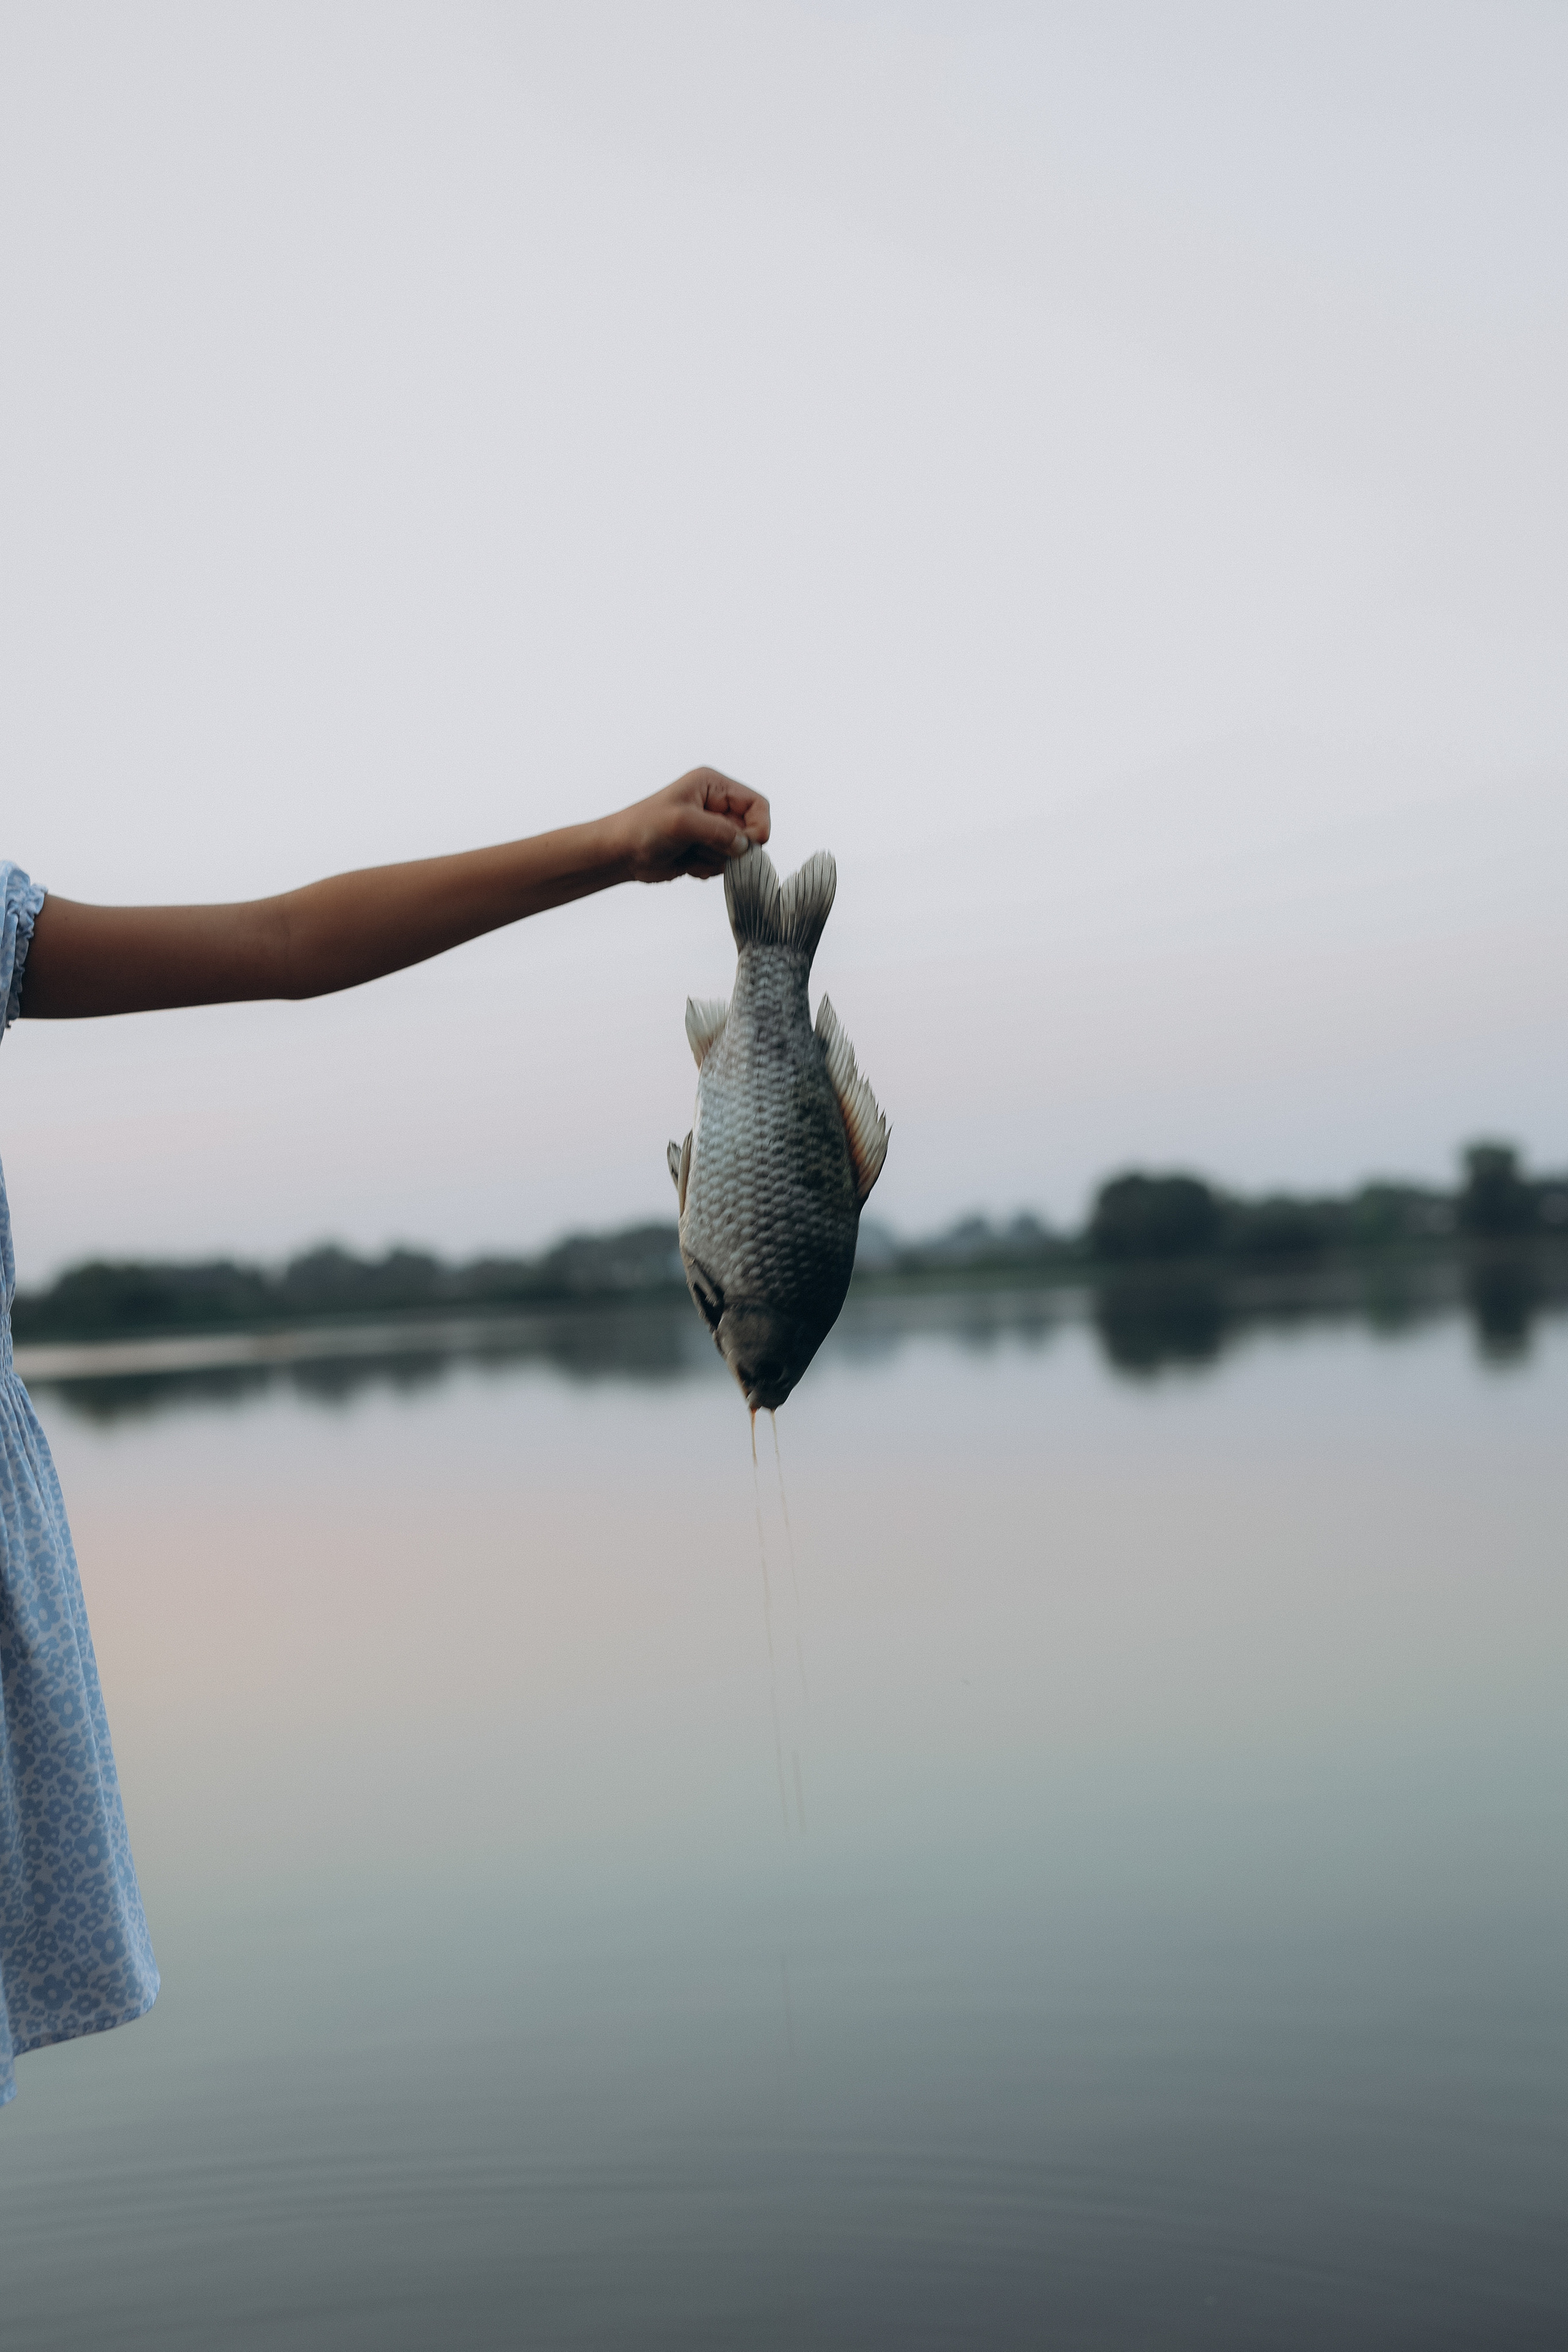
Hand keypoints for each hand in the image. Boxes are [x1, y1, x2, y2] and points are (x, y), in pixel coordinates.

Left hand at [612, 768, 770, 883]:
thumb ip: (719, 831)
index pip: (757, 804)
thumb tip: (746, 846)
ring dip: (715, 859)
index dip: (759, 826)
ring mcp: (712, 828)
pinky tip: (686, 862)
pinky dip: (707, 868)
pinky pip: (724, 865)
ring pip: (737, 852)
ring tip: (689, 852)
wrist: (621, 852)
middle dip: (729, 846)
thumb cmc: (644, 828)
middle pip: (750, 832)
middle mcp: (716, 805)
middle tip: (702, 847)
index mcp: (713, 786)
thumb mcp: (683, 822)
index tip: (747, 846)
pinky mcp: (706, 849)